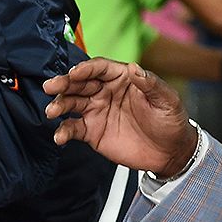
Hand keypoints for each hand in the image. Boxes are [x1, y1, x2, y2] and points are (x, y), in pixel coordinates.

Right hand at [44, 58, 196, 176]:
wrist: (170, 153)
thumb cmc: (171, 122)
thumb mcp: (167, 100)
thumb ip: (151, 84)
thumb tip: (135, 68)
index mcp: (121, 79)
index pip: (99, 68)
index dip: (86, 69)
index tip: (75, 73)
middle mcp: (104, 92)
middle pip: (79, 84)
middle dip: (64, 84)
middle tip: (51, 86)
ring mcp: (96, 111)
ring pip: (71, 103)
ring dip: (59, 106)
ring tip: (51, 112)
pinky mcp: (91, 131)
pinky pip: (73, 128)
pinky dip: (63, 131)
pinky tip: (59, 136)